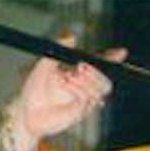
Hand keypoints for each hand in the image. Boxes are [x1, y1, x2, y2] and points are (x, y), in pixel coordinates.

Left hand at [10, 35, 127, 150]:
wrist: (28, 111)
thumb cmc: (34, 90)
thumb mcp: (45, 63)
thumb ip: (60, 49)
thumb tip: (73, 36)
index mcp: (78, 75)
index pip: (100, 67)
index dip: (112, 59)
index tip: (121, 52)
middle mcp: (83, 88)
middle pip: (106, 81)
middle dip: (97, 72)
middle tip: (81, 67)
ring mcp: (83, 102)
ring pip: (101, 90)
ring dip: (87, 81)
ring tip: (68, 78)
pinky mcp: (80, 113)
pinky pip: (89, 99)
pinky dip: (79, 90)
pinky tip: (66, 87)